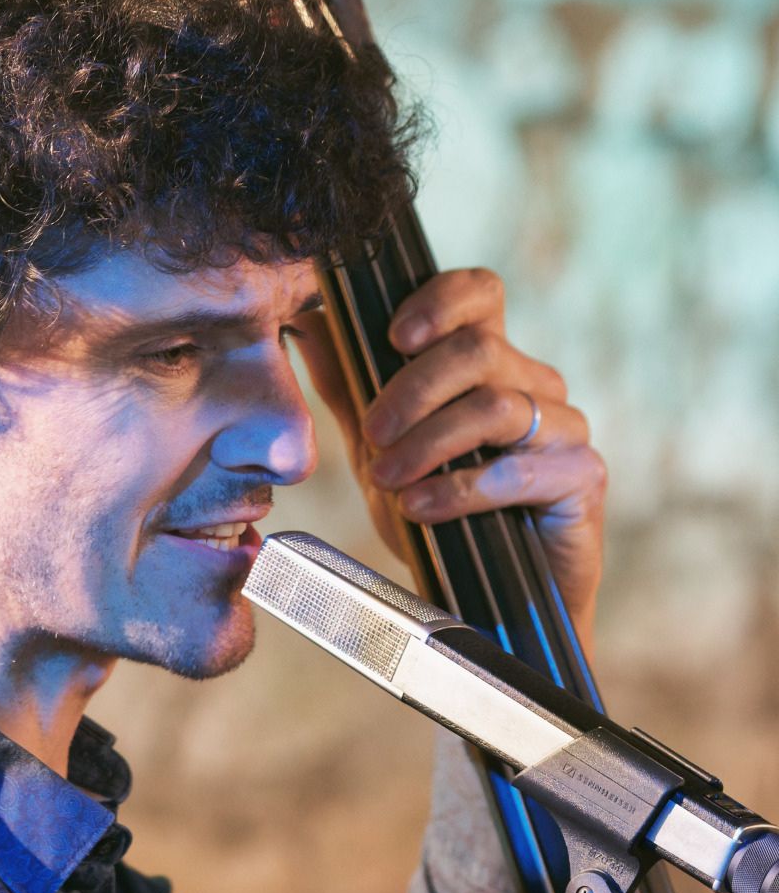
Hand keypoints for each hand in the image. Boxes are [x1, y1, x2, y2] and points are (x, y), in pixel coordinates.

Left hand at [292, 268, 605, 652]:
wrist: (484, 599)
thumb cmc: (436, 513)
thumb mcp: (378, 446)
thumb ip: (350, 386)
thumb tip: (310, 324)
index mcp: (490, 360)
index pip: (481, 292)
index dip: (441, 299)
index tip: (393, 336)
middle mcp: (534, 383)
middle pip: (479, 349)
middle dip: (412, 390)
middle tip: (372, 435)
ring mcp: (564, 428)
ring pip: (495, 405)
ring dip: (429, 442)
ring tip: (389, 478)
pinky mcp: (583, 476)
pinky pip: (521, 469)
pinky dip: (460, 488)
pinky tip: (422, 508)